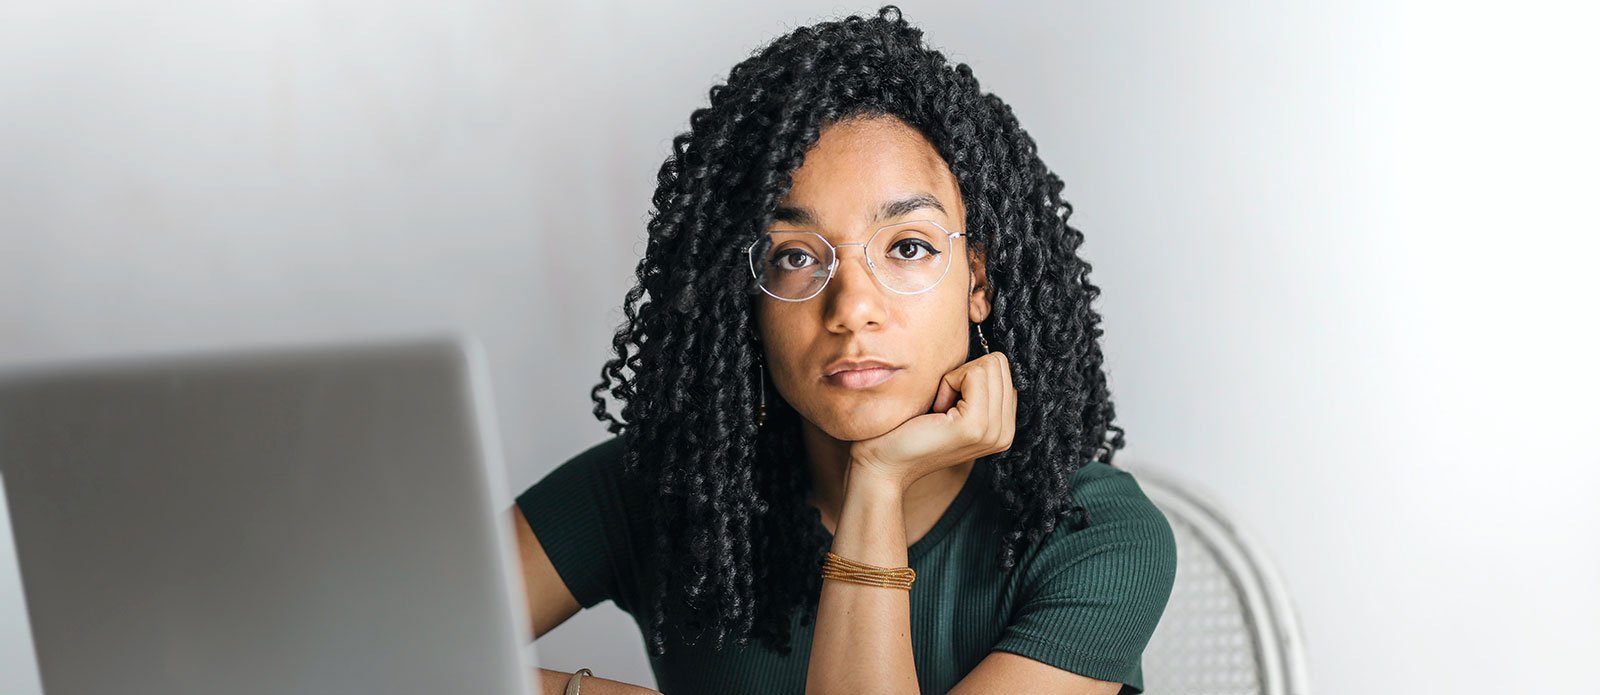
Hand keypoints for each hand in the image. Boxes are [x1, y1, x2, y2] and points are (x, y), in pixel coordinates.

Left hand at [847, 351, 1017, 493]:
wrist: (882, 463)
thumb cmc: (907, 428)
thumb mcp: (952, 404)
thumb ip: (976, 386)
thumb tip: (986, 351)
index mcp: (1003, 426)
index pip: (1003, 370)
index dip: (969, 376)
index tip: (947, 403)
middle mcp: (1005, 432)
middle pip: (999, 363)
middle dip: (964, 374)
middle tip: (941, 405)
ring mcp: (993, 431)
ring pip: (989, 365)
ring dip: (955, 379)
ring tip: (938, 409)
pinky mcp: (974, 426)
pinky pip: (973, 374)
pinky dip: (949, 382)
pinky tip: (935, 410)